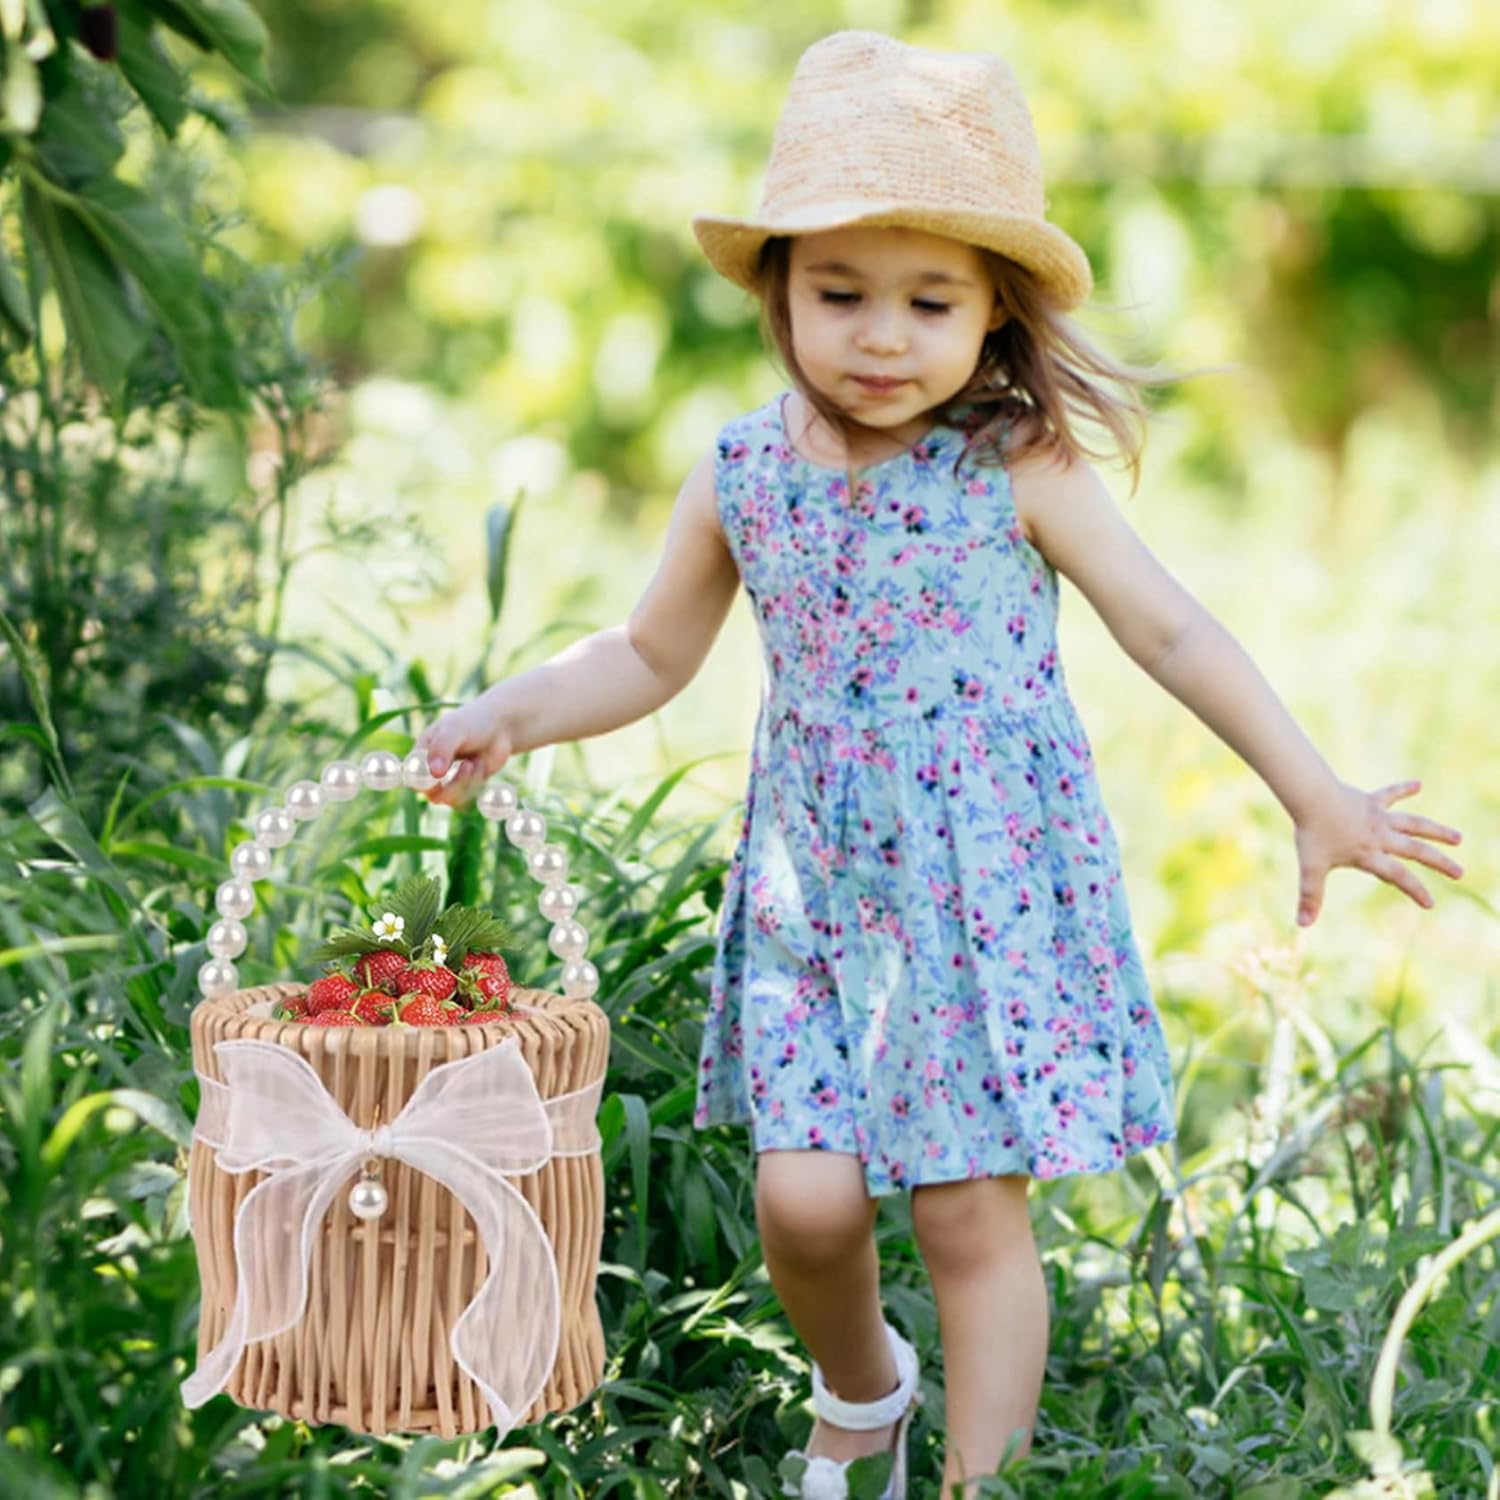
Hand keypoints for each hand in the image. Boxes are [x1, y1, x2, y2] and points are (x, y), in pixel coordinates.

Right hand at [413, 692, 515, 807]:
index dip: (421, 780)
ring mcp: (447, 781)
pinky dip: (475, 783)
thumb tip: (434, 772)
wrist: (499, 727)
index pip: (412, 775)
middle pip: (431, 794)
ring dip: (466, 782)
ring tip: (475, 760)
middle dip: (452, 784)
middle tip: (468, 764)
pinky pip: (465, 798)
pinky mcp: (464, 788)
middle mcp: (431, 770)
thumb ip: (443, 748)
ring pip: (450, 799)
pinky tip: (480, 765)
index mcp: (422, 754)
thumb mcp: (455, 729)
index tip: (440, 774)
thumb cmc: (472, 722)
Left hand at [1294, 778, 1463, 927]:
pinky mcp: (1371, 800)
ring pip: (1414, 824)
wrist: (1311, 796)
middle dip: (1440, 863)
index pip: (1398, 876)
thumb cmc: (1311, 833)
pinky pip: (1391, 794)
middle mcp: (1380, 836)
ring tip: (1458, 838)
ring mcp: (1378, 817)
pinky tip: (1418, 784)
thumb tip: (1303, 925)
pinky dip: (1403, 789)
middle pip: (1416, 851)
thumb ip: (1310, 896)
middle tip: (1460, 872)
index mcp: (1368, 854)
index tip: (1430, 903)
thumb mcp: (1310, 867)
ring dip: (1437, 831)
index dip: (1415, 890)